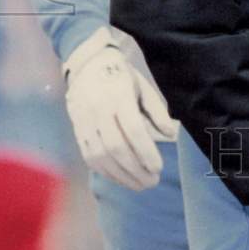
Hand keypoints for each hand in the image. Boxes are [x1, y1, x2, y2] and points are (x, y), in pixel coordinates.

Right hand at [63, 27, 178, 190]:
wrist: (86, 64)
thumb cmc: (121, 75)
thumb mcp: (143, 86)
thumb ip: (157, 111)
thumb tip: (172, 134)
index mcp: (118, 96)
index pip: (132, 129)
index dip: (146, 151)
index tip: (158, 167)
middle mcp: (98, 110)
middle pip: (116, 147)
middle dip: (135, 169)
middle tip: (152, 182)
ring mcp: (84, 121)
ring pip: (101, 156)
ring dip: (121, 176)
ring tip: (139, 185)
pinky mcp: (77, 130)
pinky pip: (89, 157)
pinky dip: (105, 172)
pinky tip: (120, 178)